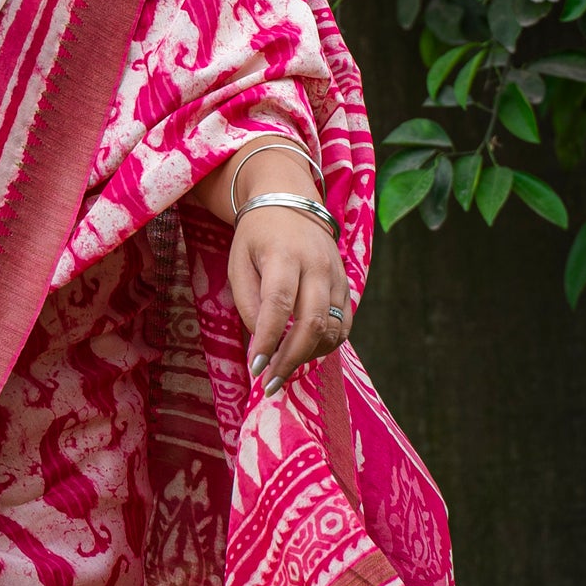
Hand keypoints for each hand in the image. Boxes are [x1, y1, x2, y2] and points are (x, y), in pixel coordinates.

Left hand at [229, 203, 352, 397]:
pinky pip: (343, 324)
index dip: (269, 340)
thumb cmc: (256, 235)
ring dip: (309, 357)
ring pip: (331, 328)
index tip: (256, 368)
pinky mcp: (346, 284)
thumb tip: (261, 343)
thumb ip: (248, 301)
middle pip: (312, 322)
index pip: (279, 304)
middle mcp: (316, 265)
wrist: (288, 201)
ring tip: (283, 371)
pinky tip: (305, 354)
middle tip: (270, 384)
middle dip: (291, 359)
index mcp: (284, 255)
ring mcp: (336, 275)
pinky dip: (326, 345)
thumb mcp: (238, 261)